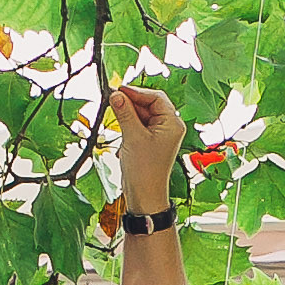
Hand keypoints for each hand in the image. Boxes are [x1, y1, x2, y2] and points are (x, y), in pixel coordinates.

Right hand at [110, 80, 183, 214]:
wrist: (144, 195)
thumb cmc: (144, 170)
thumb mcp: (132, 136)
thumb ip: (124, 113)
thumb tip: (116, 95)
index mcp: (172, 123)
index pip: (156, 97)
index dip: (137, 92)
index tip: (119, 89)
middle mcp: (169, 127)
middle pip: (149, 104)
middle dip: (131, 102)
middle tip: (112, 99)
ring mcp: (159, 135)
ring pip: (142, 114)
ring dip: (128, 113)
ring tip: (114, 114)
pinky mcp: (149, 142)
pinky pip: (139, 125)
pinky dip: (128, 124)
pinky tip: (120, 129)